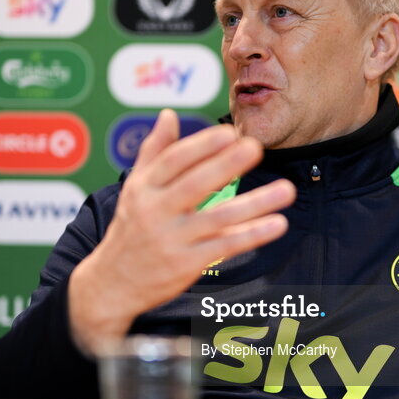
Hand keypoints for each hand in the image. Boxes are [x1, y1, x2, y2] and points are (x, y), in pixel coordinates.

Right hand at [68, 109, 296, 354]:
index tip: (229, 133)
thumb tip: (169, 114)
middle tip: (255, 147)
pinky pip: (224, 246)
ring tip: (286, 189)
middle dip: (226, 165)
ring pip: (218, 218)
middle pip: (195, 185)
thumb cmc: (129, 229)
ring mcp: (172, 239)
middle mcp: (156, 212)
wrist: (112, 284)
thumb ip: (154, 151)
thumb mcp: (134, 187)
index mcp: (144, 188)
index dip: (202, 146)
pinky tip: (276, 224)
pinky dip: (252, 235)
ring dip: (255, 203)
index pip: (174, 161)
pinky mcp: (186, 264)